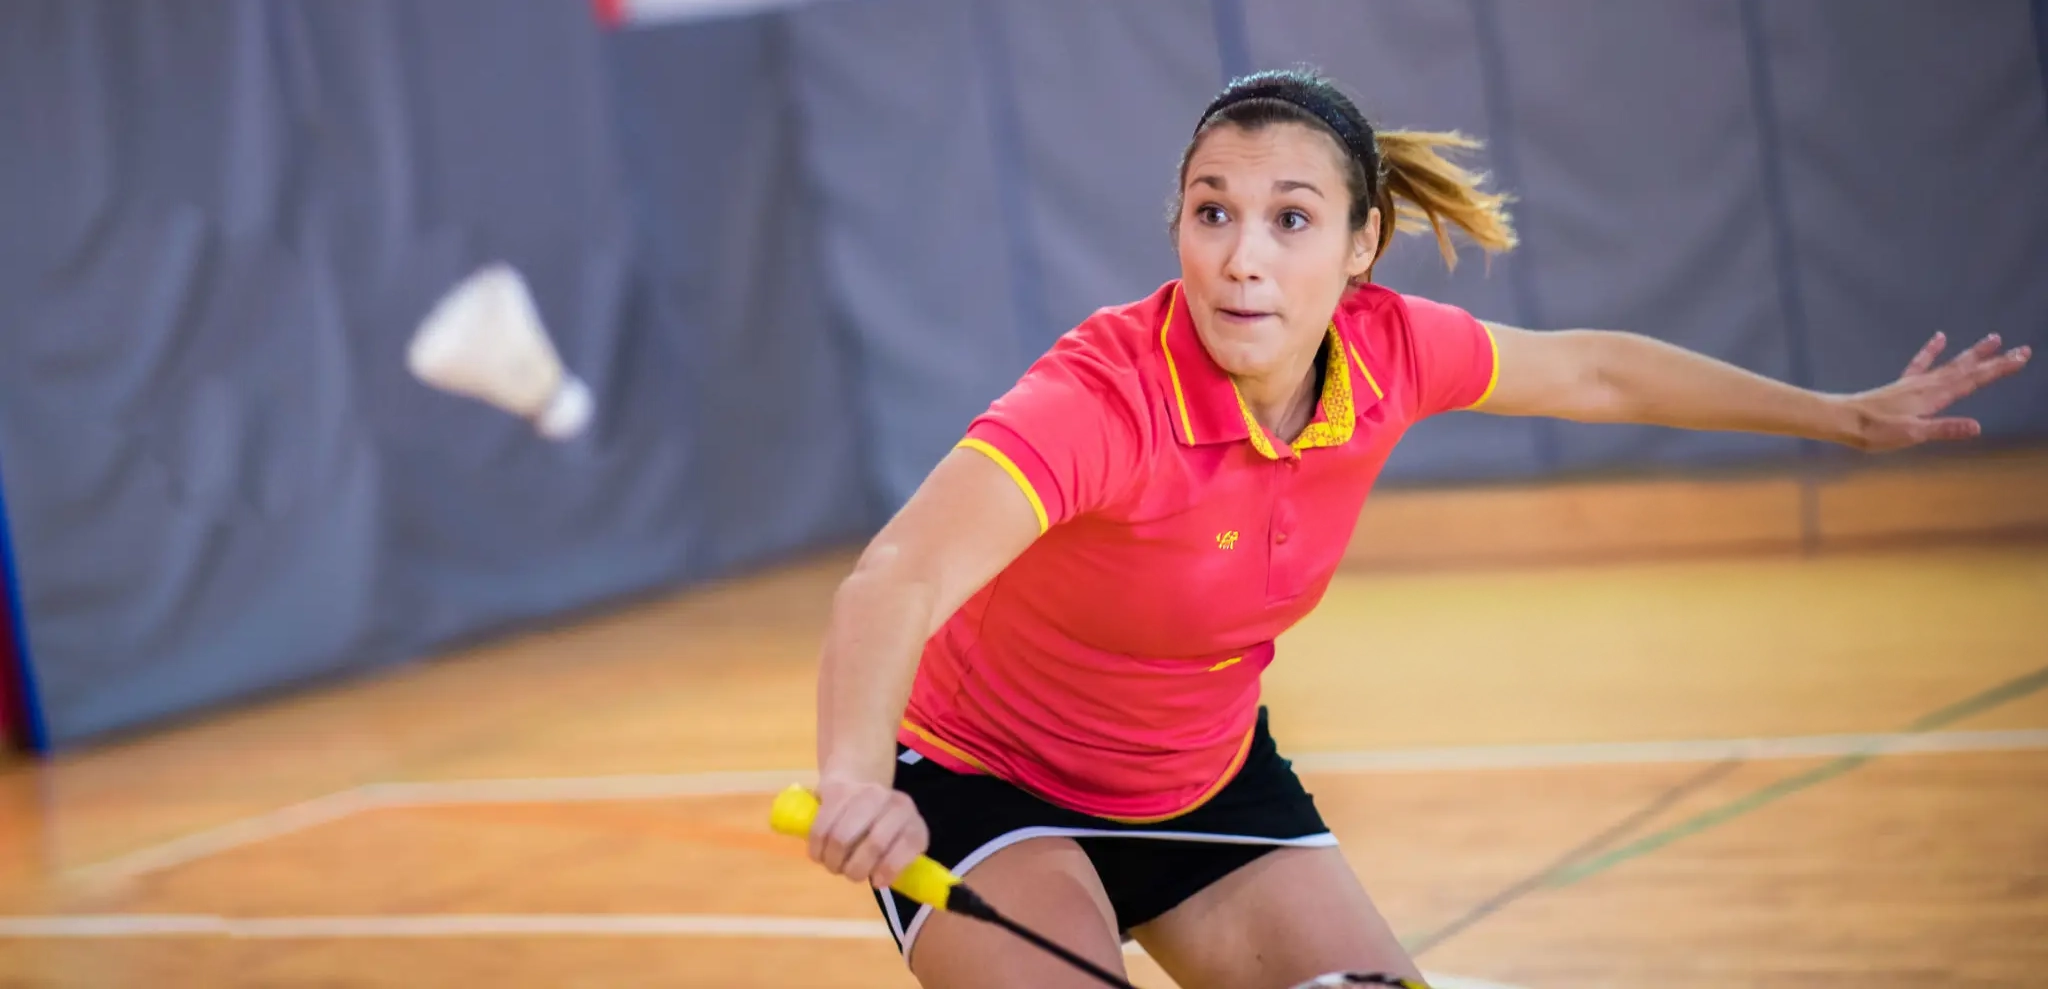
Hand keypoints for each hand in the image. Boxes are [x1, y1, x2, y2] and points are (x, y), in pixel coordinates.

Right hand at [807, 775, 929, 890]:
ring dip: (833, 861)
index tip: (876, 882)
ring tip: (834, 864)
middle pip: (874, 845)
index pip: (909, 844)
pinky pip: (821, 829)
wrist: (860, 783)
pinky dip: (817, 849)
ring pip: (842, 838)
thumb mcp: (899, 847)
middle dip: (856, 870)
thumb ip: (895, 865)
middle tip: (850, 874)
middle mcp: (894, 803)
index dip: (890, 869)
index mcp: (913, 823)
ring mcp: (867, 793)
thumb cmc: (882, 829)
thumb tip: (879, 880)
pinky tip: (821, 853)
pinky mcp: (838, 791)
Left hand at [1842, 332, 2030, 451]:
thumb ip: (1945, 429)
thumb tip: (1977, 427)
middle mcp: (1928, 384)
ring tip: (1993, 338)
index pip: (1974, 380)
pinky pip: (1921, 363)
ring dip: (1972, 353)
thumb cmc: (1875, 431)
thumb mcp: (1913, 434)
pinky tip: (1940, 337)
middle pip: (1967, 369)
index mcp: (1934, 396)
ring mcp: (1915, 382)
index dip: (1998, 369)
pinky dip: (1932, 350)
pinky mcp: (1903, 385)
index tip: (2021, 356)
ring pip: (1950, 364)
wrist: (1843, 420)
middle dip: (1995, 360)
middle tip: (2021, 349)